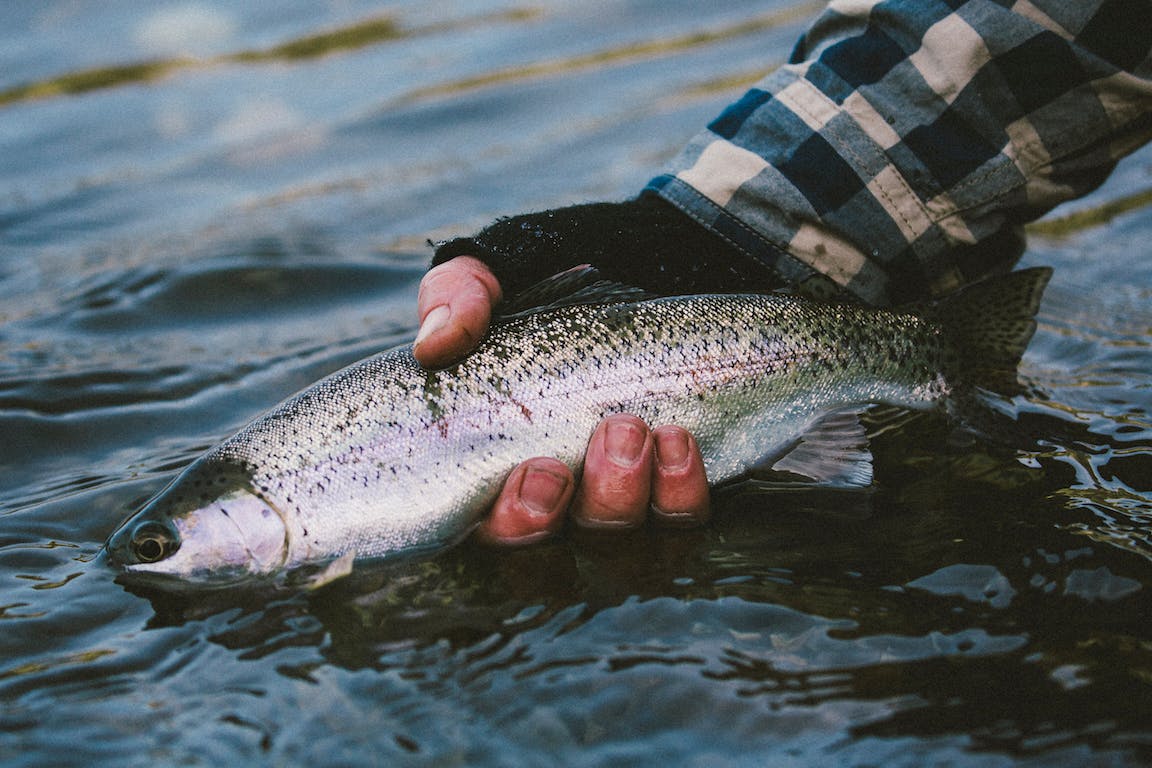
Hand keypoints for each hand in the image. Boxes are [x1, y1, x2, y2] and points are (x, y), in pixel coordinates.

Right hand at [414, 256, 709, 543]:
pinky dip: (682, 488)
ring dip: (637, 494)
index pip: (495, 535)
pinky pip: (681, 522)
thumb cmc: (531, 304)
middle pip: (566, 558)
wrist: (611, 276)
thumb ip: (455, 298)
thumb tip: (437, 343)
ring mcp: (611, 506)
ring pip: (626, 548)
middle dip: (594, 501)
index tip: (541, 469)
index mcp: (490, 476)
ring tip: (643, 428)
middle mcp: (552, 507)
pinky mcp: (666, 493)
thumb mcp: (485, 285)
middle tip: (613, 432)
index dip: (517, 524)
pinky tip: (679, 440)